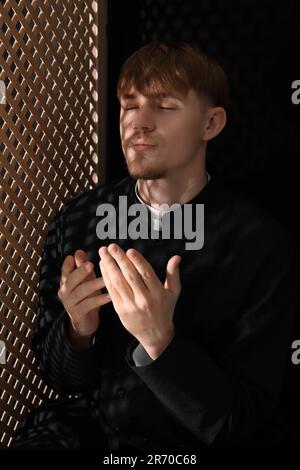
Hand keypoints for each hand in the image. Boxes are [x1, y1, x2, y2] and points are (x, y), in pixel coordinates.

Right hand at [58, 249, 111, 337]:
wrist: (85, 321)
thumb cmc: (86, 297)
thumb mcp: (84, 281)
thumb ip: (82, 267)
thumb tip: (79, 251)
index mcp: (65, 282)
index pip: (64, 271)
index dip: (67, 264)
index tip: (73, 256)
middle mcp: (65, 292)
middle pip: (71, 280)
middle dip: (80, 272)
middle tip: (90, 264)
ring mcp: (70, 304)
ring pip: (81, 292)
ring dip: (93, 285)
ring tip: (105, 280)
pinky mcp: (78, 313)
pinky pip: (89, 304)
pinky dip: (100, 299)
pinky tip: (110, 295)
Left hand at [99, 244, 180, 358]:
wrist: (155, 334)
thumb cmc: (165, 309)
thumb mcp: (173, 292)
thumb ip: (173, 274)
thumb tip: (176, 257)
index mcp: (158, 293)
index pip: (146, 274)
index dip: (137, 261)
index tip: (129, 250)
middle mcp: (144, 299)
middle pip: (130, 276)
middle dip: (119, 260)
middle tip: (111, 247)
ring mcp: (131, 306)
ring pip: (118, 283)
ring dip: (109, 266)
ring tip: (103, 252)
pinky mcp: (120, 310)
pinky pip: (112, 291)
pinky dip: (106, 277)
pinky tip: (103, 266)